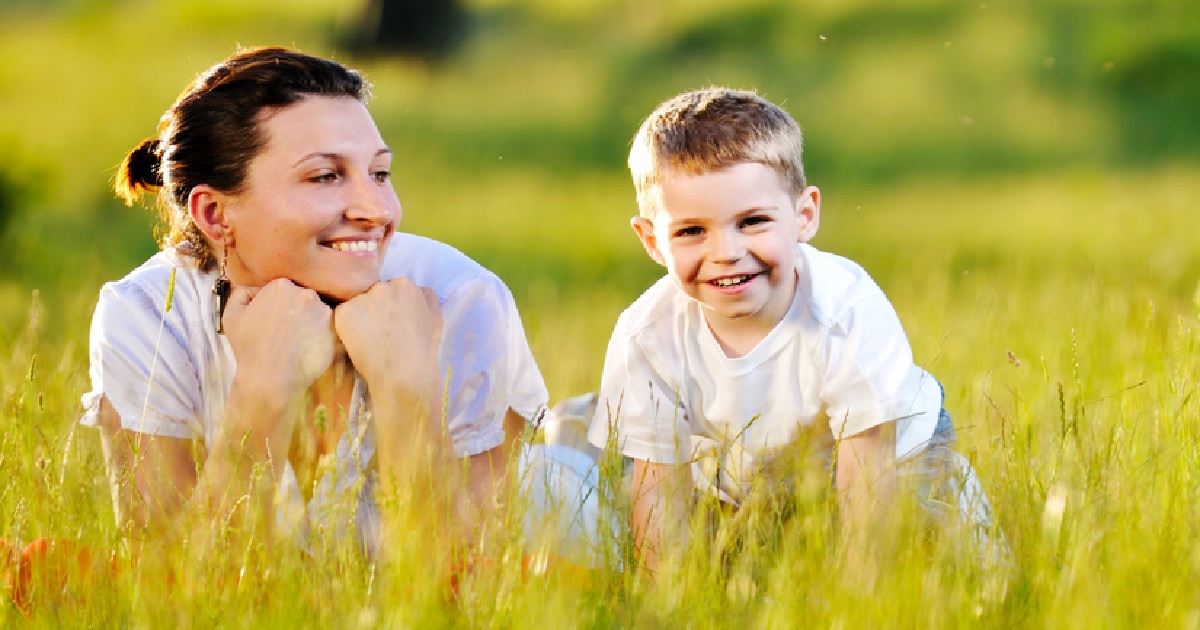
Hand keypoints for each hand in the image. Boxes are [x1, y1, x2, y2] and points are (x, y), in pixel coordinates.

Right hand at [222, 278, 336, 399]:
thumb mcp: (232, 315)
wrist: (270, 378)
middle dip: (296, 312)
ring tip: (298, 342)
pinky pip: (331, 330)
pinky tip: (310, 349)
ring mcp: (324, 312)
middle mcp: (306, 293)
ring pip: (319, 313)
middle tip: (286, 333)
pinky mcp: (336, 330)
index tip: (274, 321)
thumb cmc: (249, 349)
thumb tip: (255, 289)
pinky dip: (323, 337)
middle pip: (303, 299)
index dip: (278, 306)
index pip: (285, 289)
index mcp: (281, 286)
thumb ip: (241, 293)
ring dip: (312, 323)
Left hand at [333, 278, 442, 401]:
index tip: (393, 322)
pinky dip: (347, 328)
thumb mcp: (435, 317)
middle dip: (376, 308)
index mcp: (405, 285)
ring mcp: (362, 299)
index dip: (392, 307)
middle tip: (381, 332)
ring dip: (361, 317)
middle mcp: (382, 286)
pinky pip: (343, 315)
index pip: (393, 289)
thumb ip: (425, 296)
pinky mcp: (344, 313)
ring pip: (357, 303)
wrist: (404, 374)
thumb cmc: (423, 350)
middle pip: (374, 292)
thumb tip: (417, 289)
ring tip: (370, 340)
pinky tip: (360, 342)